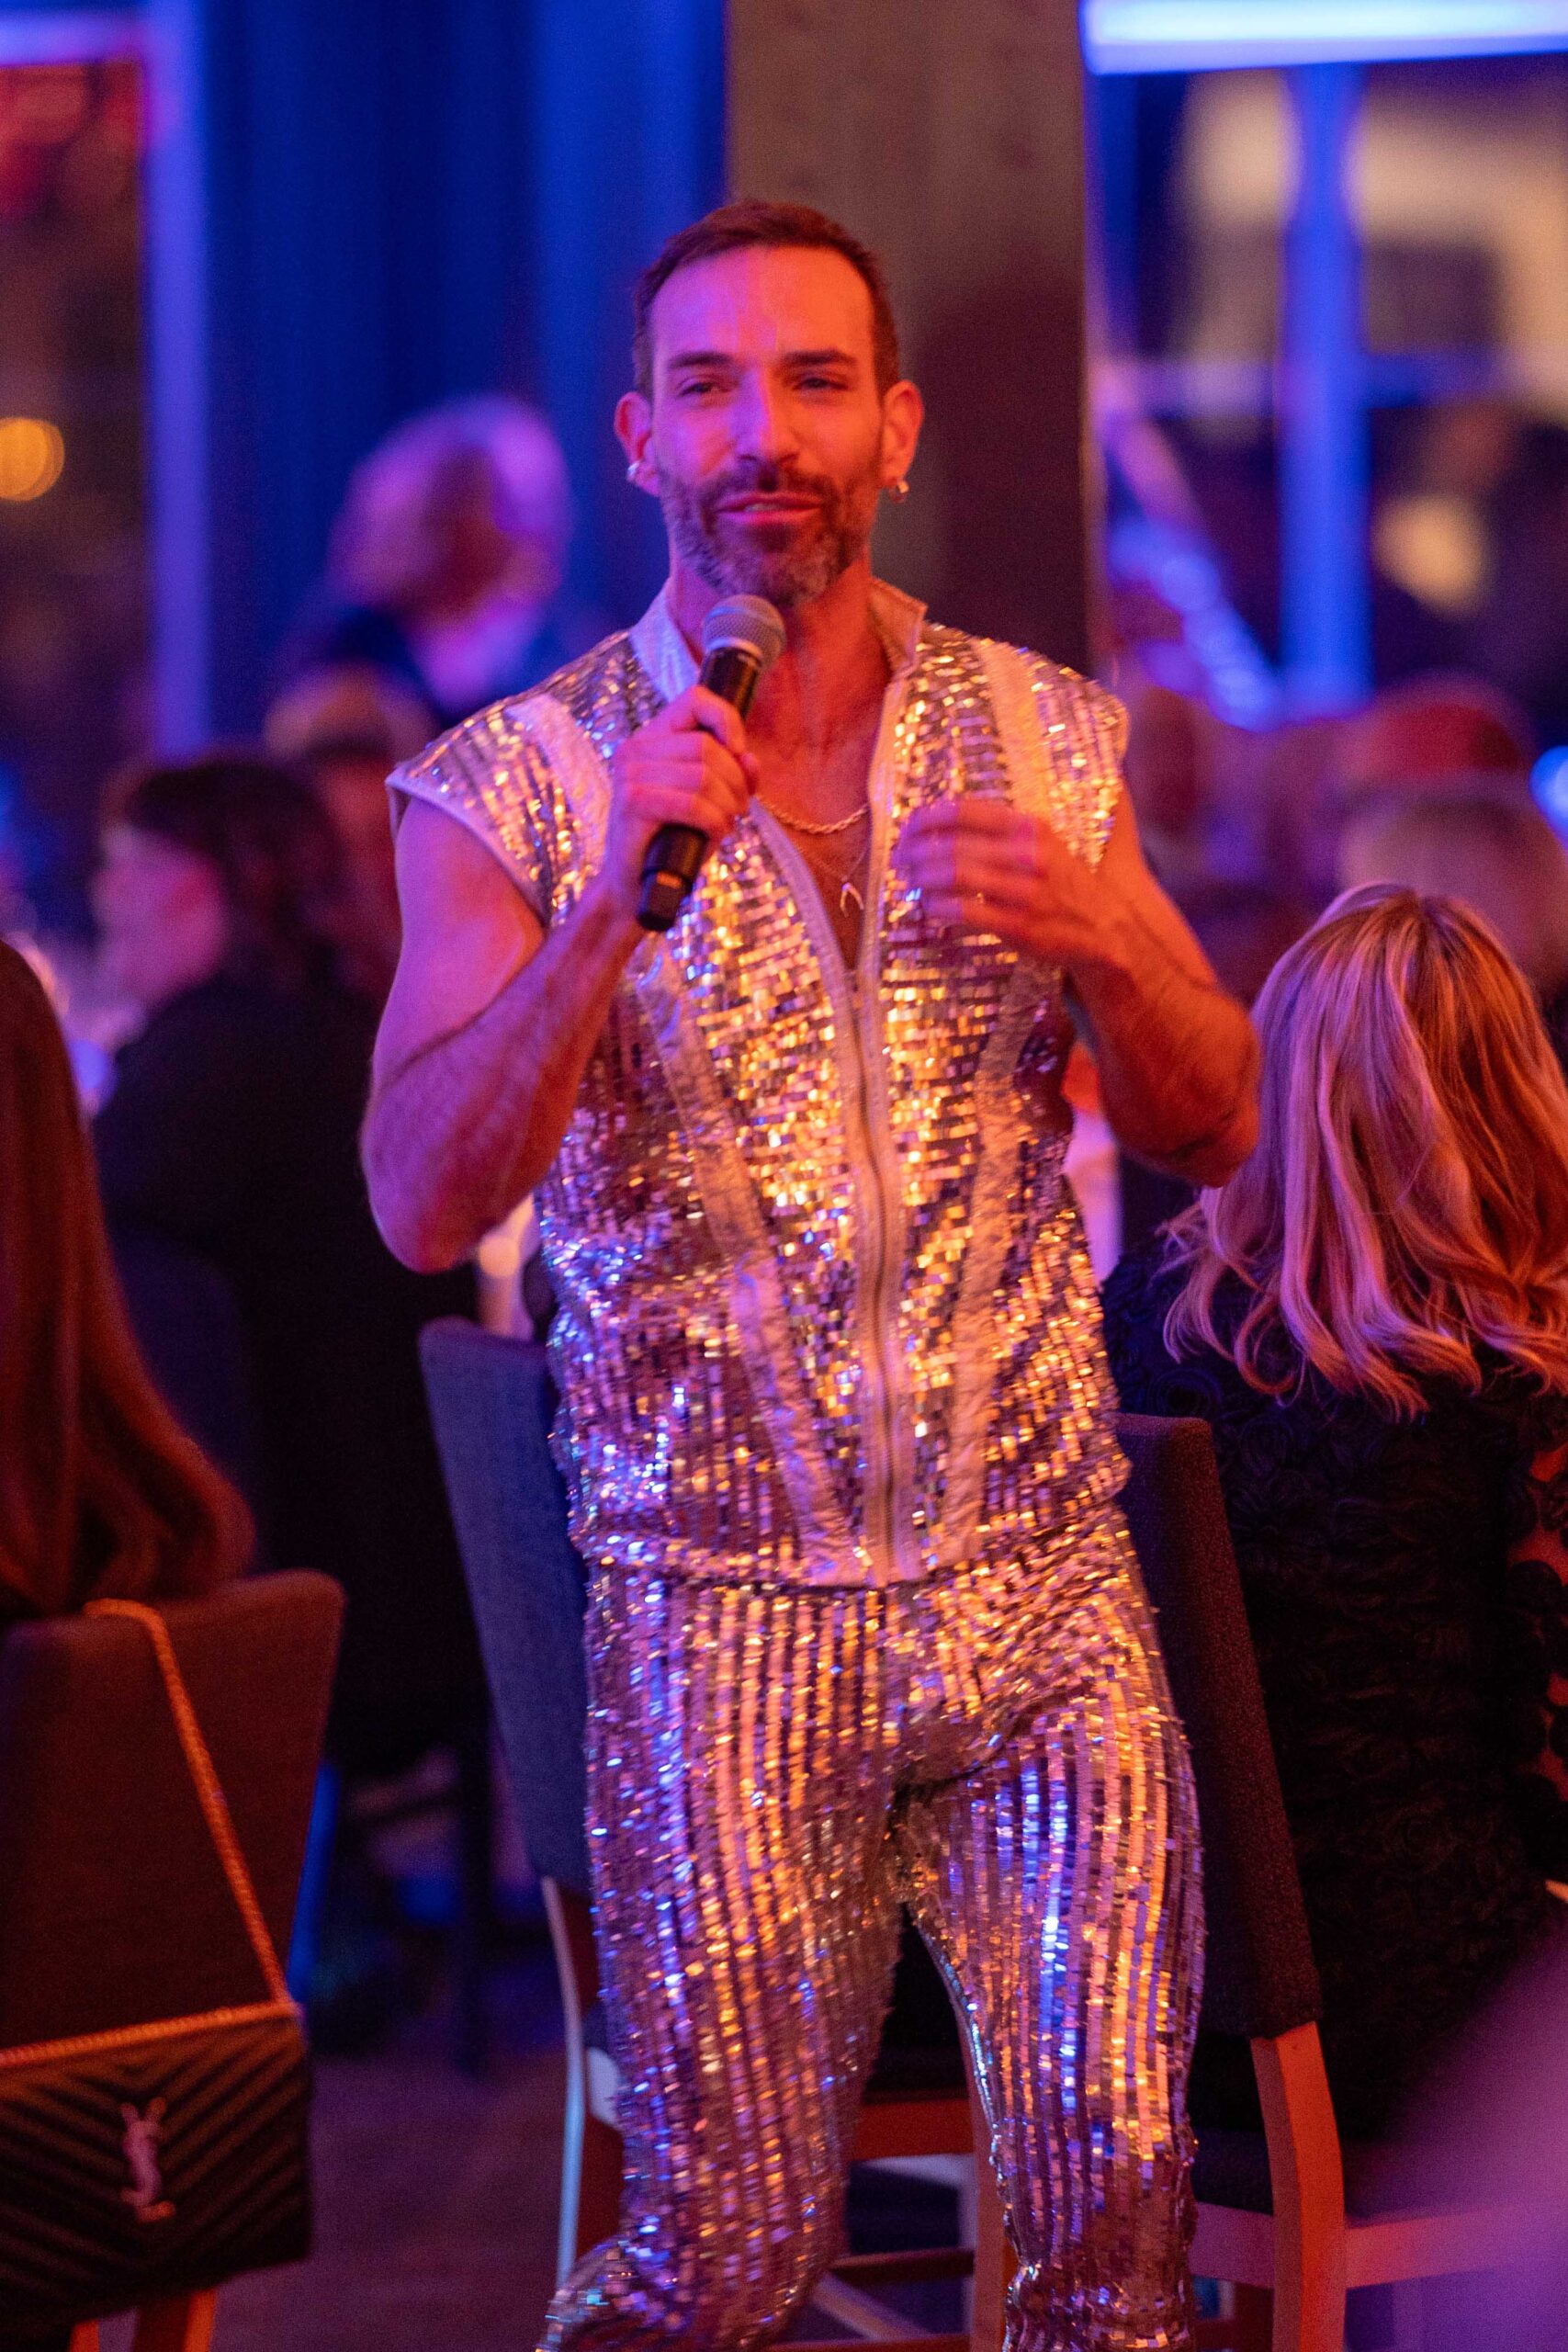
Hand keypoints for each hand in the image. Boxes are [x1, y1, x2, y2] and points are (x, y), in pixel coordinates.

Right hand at [594, 685, 758, 920]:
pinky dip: (715, 821)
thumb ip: (732, 775)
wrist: (636, 889)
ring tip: (727, 824)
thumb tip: (750, 759)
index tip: (741, 753)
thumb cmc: (673, 842)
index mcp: (651, 739)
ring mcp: (630, 775)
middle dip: (736, 780)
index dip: (727, 720)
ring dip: (728, 804)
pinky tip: (716, 834)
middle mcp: (635, 749)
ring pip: (703, 775)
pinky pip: (692, 803)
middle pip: (706, 746)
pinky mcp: (632, 804)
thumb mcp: (710, 802)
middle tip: (739, 809)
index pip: (695, 700)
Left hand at [893, 795, 1132, 978]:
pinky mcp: (1019, 925)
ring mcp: (1023, 891)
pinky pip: (965, 911)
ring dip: (922, 878)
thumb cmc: (1066, 884)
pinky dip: (939, 907)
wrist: (1105, 928)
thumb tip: (949, 824)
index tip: (908, 828)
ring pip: (954, 875)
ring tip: (909, 883)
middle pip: (952, 844)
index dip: (927, 818)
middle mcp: (1027, 854)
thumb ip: (1005, 830)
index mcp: (1030, 827)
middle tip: (898, 860)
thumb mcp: (1045, 843)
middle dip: (915, 852)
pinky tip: (929, 907)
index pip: (965, 810)